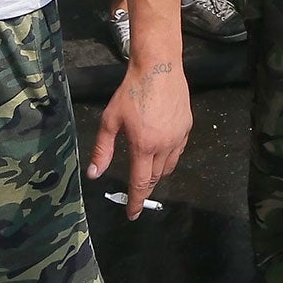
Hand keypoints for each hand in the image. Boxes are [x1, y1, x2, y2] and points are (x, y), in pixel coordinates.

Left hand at [89, 59, 191, 218]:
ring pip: (169, 166)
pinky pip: (179, 151)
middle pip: (156, 177)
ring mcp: (179, 136)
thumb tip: (94, 173)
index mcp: (144, 146)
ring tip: (147, 173)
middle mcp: (164, 145)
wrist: (158, 67)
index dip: (135, 201)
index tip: (132, 215)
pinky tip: (161, 152)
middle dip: (145, 188)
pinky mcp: (187, 126)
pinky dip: (169, 158)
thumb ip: (102, 149)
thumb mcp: (110, 120)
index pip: (140, 183)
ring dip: (158, 174)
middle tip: (137, 195)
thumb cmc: (131, 91)